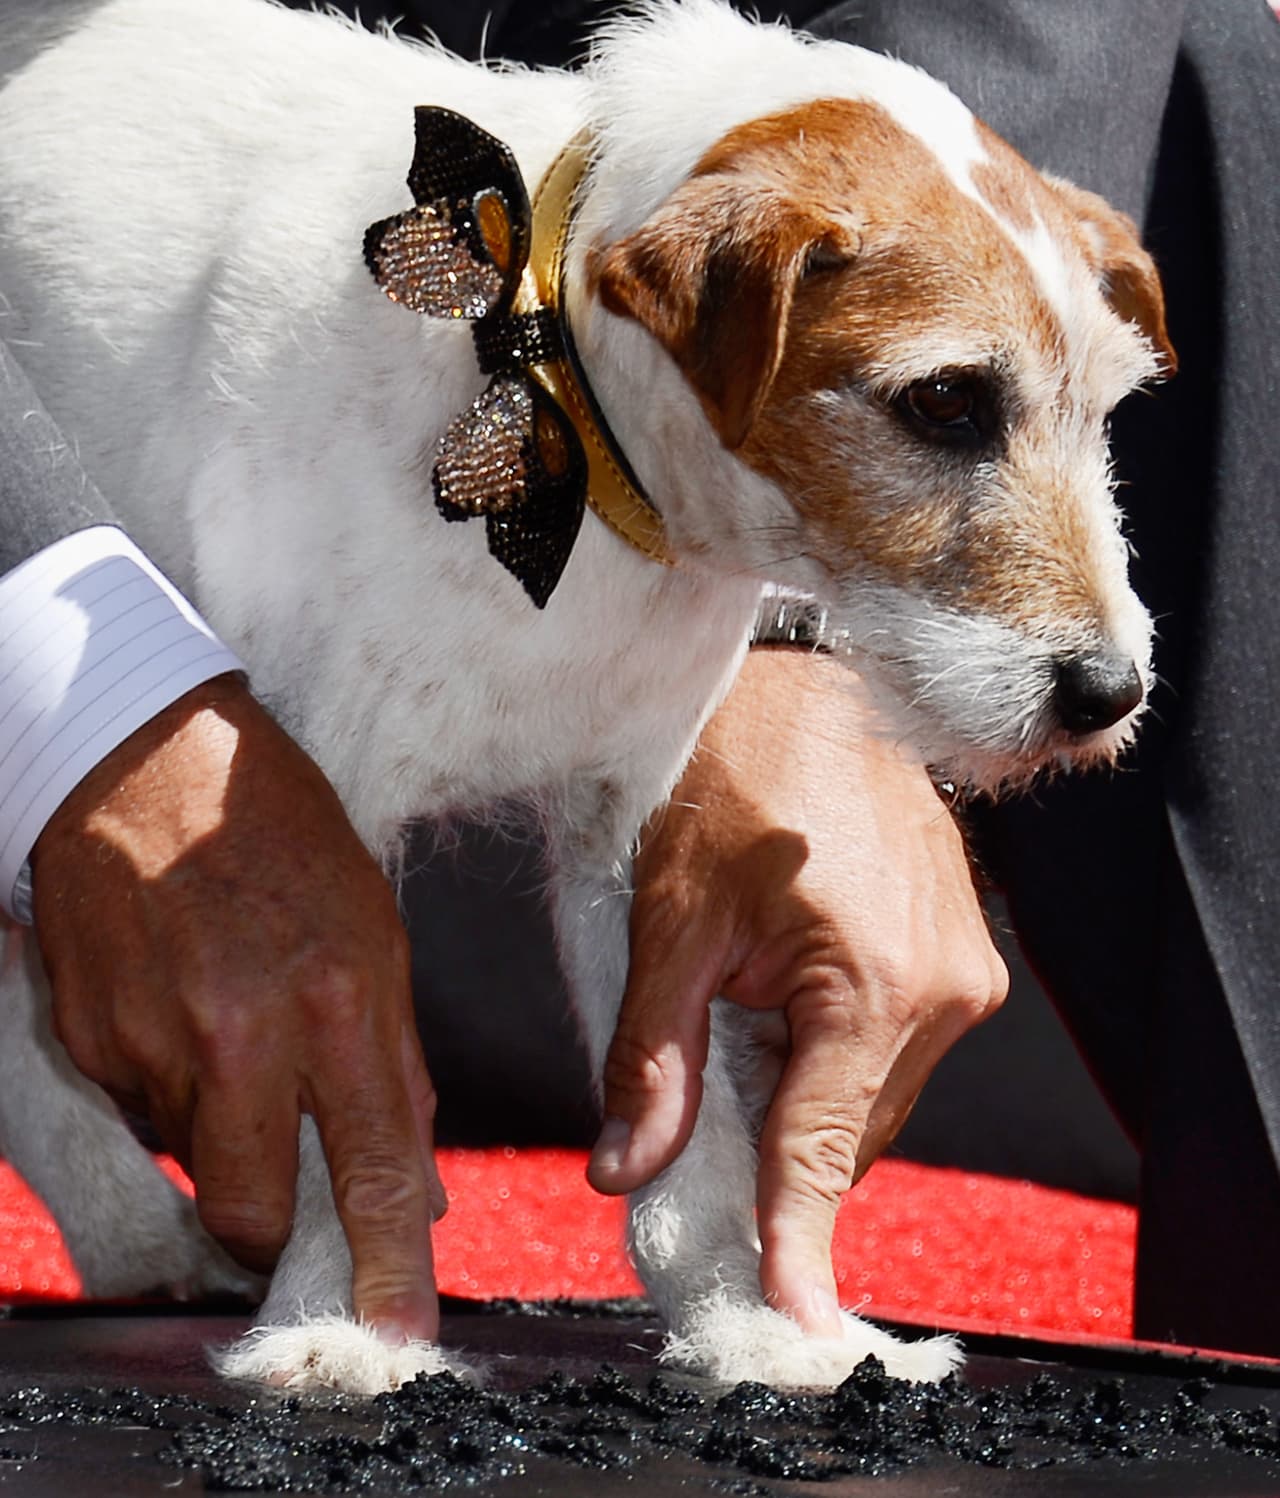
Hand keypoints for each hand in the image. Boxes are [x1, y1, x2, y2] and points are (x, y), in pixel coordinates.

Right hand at [29, 674, 442, 1338]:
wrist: (141, 758)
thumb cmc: (277, 833)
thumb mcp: (374, 925)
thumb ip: (395, 1058)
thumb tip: (416, 1177)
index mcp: (338, 996)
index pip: (375, 1165)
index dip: (391, 1263)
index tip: (403, 1333)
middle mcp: (242, 1032)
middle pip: (253, 1209)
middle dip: (273, 1221)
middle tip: (285, 1170)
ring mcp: (151, 1042)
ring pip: (193, 1162)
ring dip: (222, 1132)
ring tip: (230, 1025)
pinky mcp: (87, 1041)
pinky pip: (139, 1116)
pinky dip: (169, 1091)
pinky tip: (181, 1006)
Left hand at [587, 649, 1007, 1335]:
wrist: (794, 686)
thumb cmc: (724, 777)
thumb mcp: (669, 921)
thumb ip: (653, 1059)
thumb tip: (629, 1171)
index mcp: (872, 984)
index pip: (819, 1152)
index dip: (794, 1242)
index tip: (791, 1323)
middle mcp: (942, 986)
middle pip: (844, 1132)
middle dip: (770, 1150)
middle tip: (688, 1138)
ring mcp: (963, 965)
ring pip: (868, 1093)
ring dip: (799, 1095)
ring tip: (731, 1027)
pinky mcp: (958, 945)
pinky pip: (890, 1045)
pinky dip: (829, 1054)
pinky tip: (776, 1003)